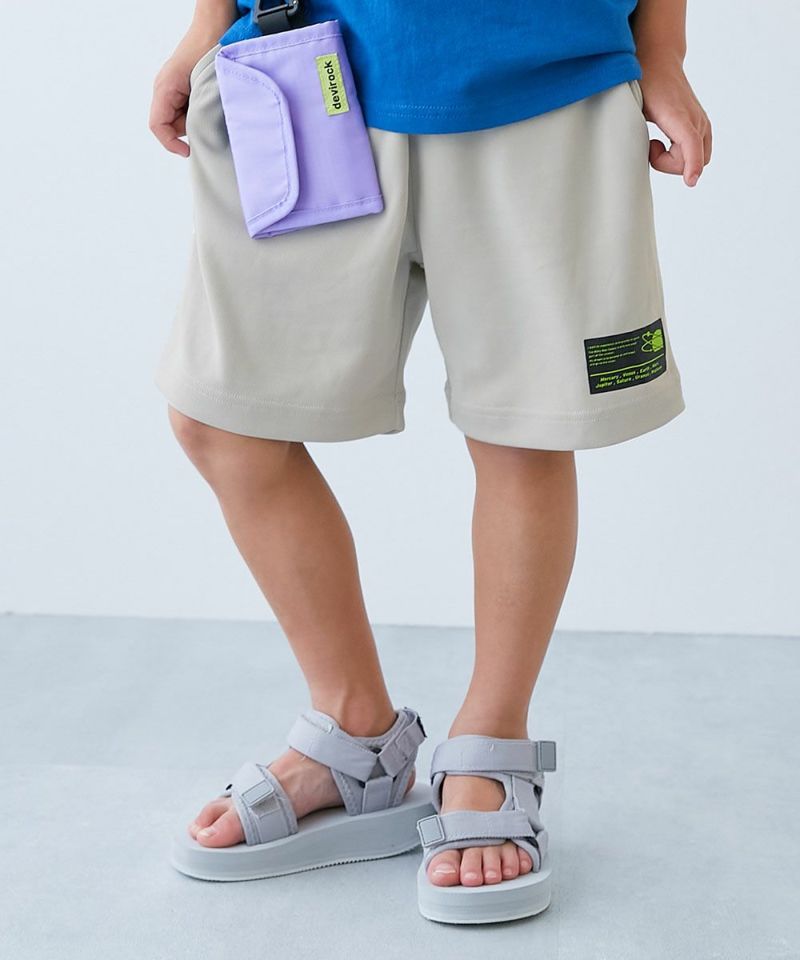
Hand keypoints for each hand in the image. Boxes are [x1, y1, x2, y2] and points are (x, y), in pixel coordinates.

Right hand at [149, 30, 217, 156]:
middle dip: (188, 131)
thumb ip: (196, 112)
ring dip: (195, 121)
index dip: (170, 143)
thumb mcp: (201, 86)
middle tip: (208, 124)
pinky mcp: (181, 88)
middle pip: (170, 126)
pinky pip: (186, 110)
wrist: (214, 28)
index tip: (188, 151)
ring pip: (179, 120)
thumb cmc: (207, 49)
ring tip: (211, 109)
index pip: (158, 126)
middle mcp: (164, 90)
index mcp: (164, 88)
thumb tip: (196, 135)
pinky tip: (209, 104)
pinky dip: (198, 112)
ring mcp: (172, 89)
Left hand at [638, 56, 711, 186]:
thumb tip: (628, 154)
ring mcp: (701, 121)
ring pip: (698, 159)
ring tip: (656, 143)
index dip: (691, 165)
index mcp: (677, 115)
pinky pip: (699, 152)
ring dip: (675, 160)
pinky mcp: (702, 124)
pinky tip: (665, 142)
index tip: (690, 182)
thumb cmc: (643, 84)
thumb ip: (631, 129)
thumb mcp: (632, 106)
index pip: (690, 144)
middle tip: (650, 147)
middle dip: (669, 164)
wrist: (660, 60)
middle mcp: (695, 119)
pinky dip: (683, 155)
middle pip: (691, 160)